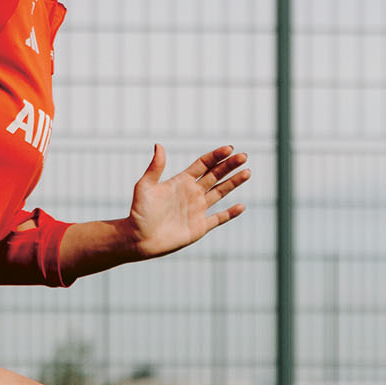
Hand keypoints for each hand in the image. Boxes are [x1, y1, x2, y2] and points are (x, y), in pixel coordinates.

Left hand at [124, 144, 250, 257]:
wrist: (138, 239)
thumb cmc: (139, 212)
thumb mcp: (145, 186)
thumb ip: (155, 167)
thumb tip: (158, 145)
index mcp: (181, 182)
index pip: (203, 164)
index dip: (216, 156)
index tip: (229, 149)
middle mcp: (192, 193)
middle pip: (215, 176)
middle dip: (230, 166)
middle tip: (244, 156)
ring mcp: (197, 210)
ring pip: (220, 193)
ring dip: (234, 183)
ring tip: (247, 172)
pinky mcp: (199, 227)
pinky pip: (219, 218)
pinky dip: (230, 213)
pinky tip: (241, 206)